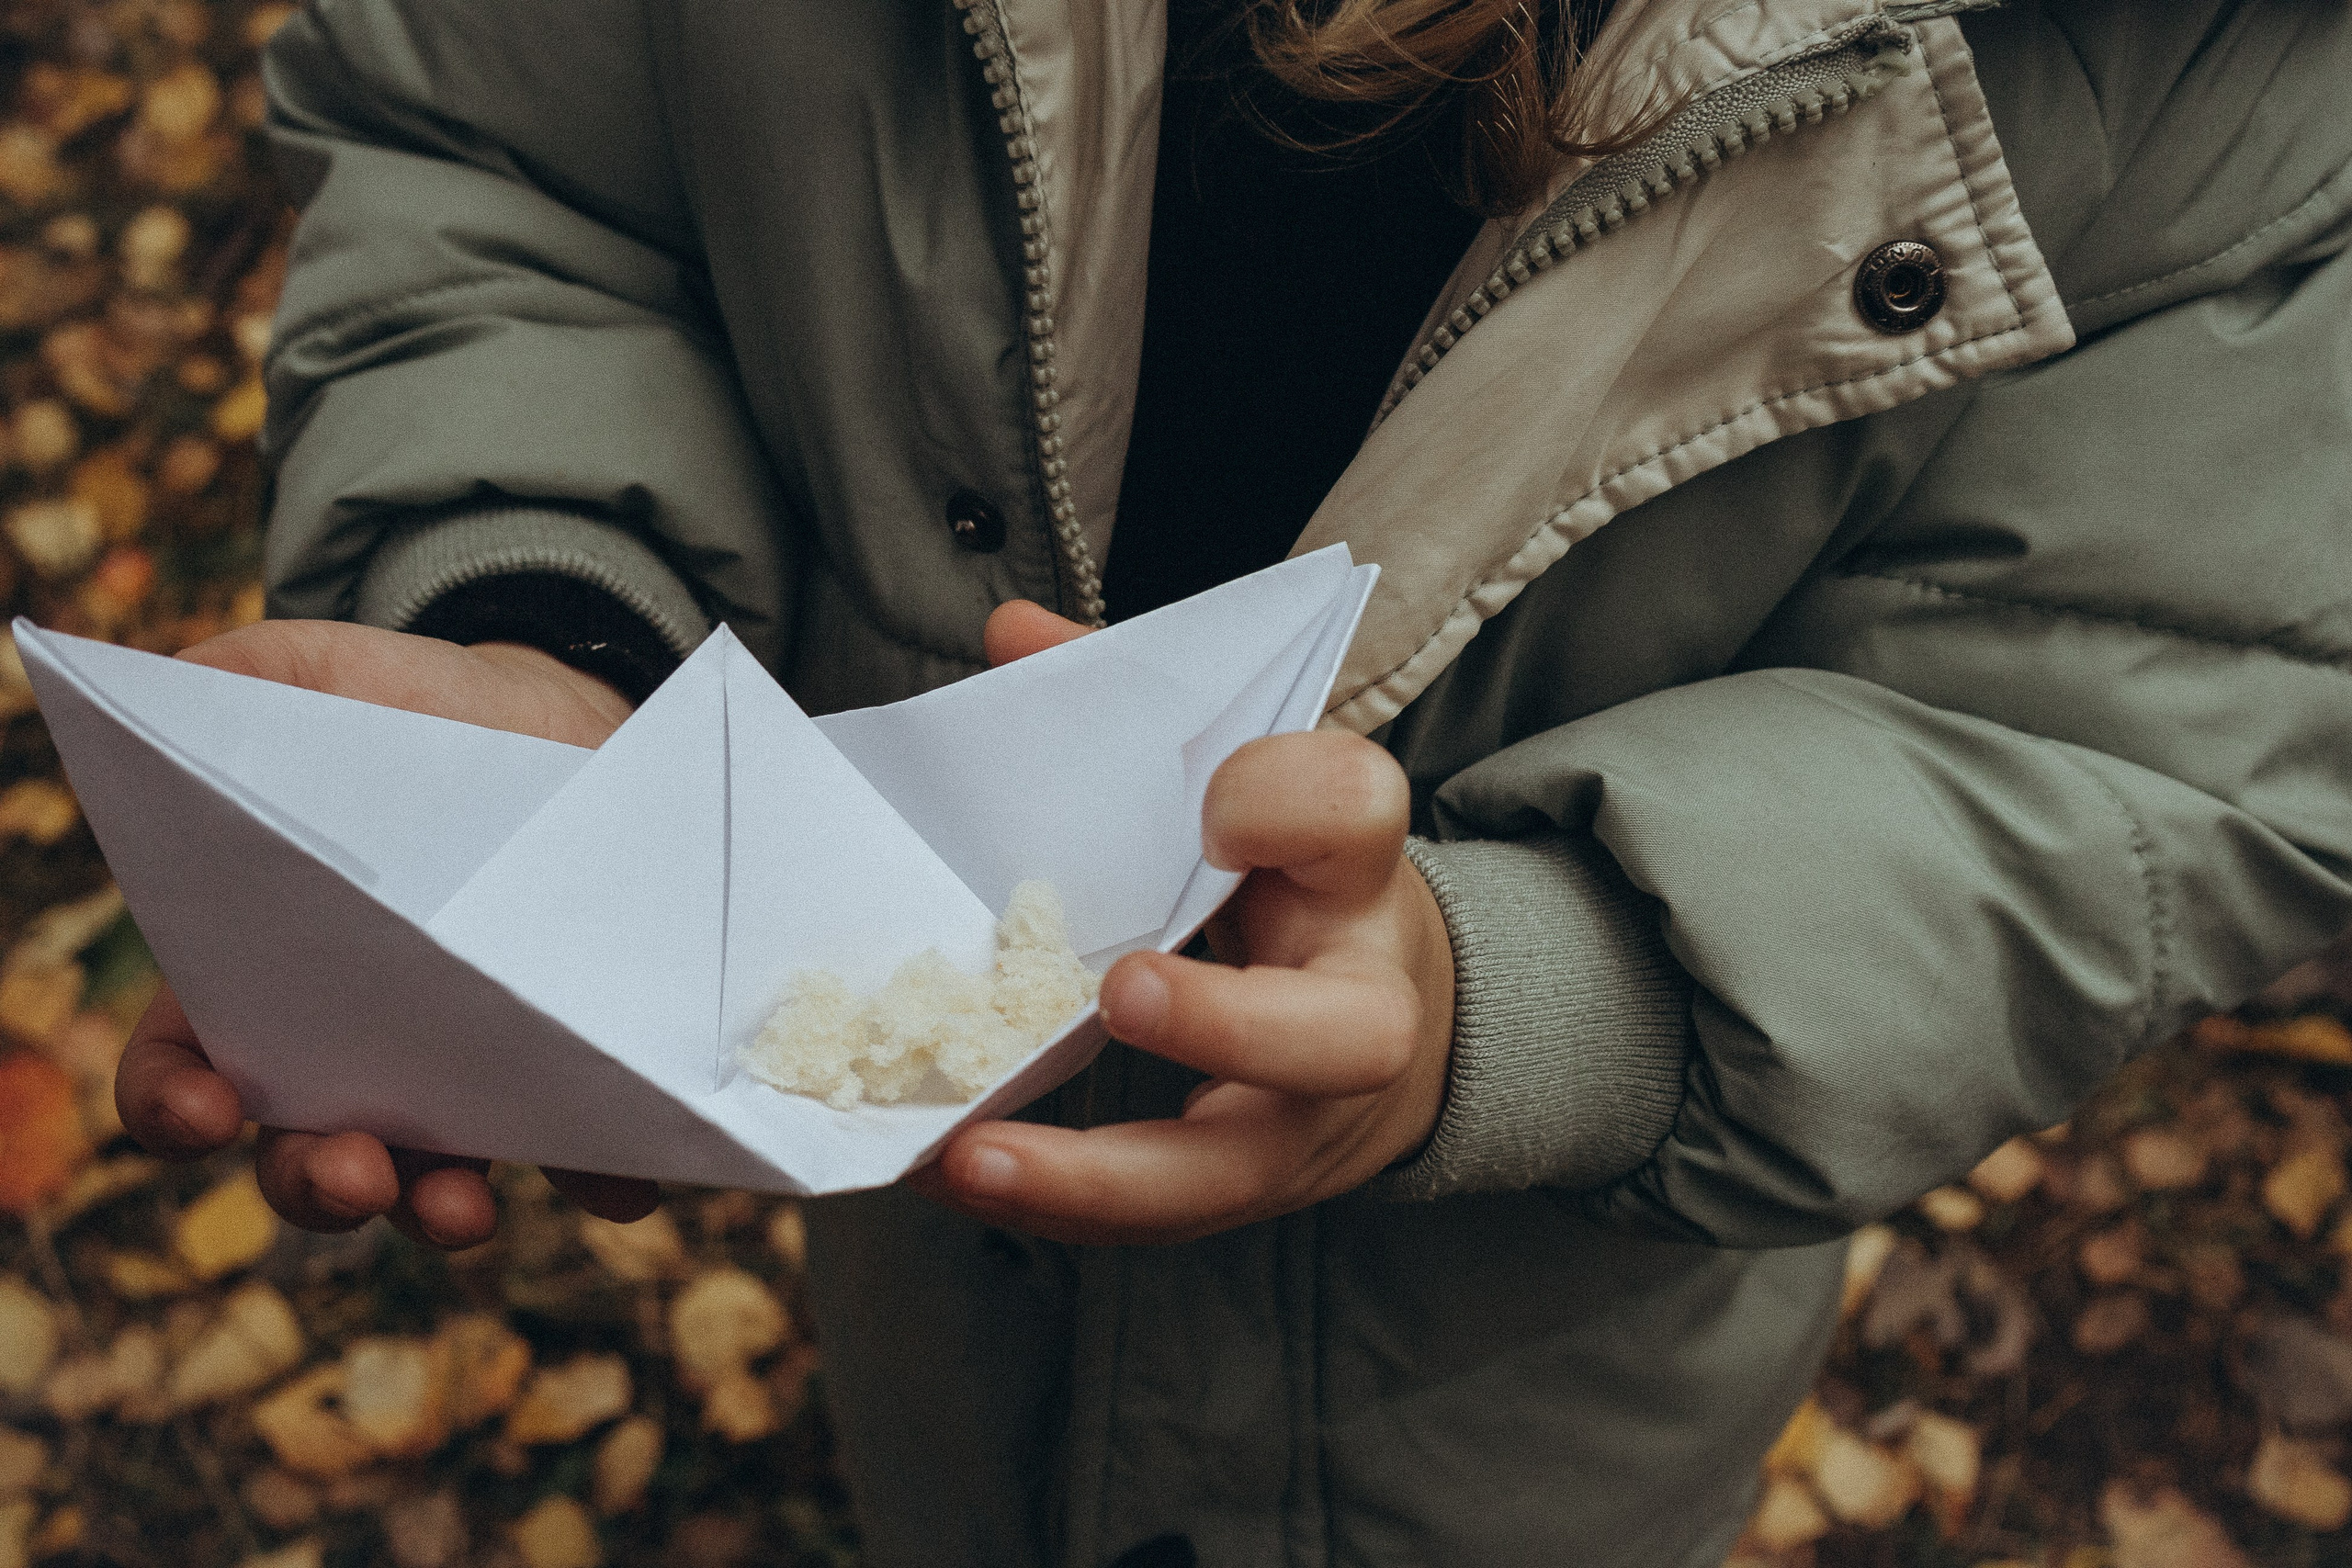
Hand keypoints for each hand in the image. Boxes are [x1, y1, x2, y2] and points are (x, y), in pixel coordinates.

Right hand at [113, 619, 658, 1246]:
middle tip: (355, 1173)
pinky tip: (619, 1181)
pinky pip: (589, 1153)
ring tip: (461, 1207)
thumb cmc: (421, 710)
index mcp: (265, 976)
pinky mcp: (578, 1071)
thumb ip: (240, 685)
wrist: (573, 719)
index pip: (184, 1071)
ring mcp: (470, 1073)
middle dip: (318, 1185)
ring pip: (436, 1184)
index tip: (204, 1107)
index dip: (176, 1105)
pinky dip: (601, 1181)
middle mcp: (360, 1052)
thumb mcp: (323, 677)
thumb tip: (171, 692)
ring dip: (437, 1212)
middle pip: (306, 1157)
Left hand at [906, 602, 1456, 1244]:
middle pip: (1345, 1033)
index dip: (1292, 800)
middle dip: (1228, 1023)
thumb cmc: (1298, 886)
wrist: (1396, 1021)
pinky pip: (1156, 1217)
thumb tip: (1014, 635)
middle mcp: (1359, 1007)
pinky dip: (1050, 1204)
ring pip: (1234, 1169)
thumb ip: (1141, 716)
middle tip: (1120, 993)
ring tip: (971, 1154)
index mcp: (1356, 872)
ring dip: (1097, 1173)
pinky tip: (948, 1173)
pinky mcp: (1250, 1188)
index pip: (1358, 811)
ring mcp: (1310, 1119)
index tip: (1215, 804)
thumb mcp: (1254, 791)